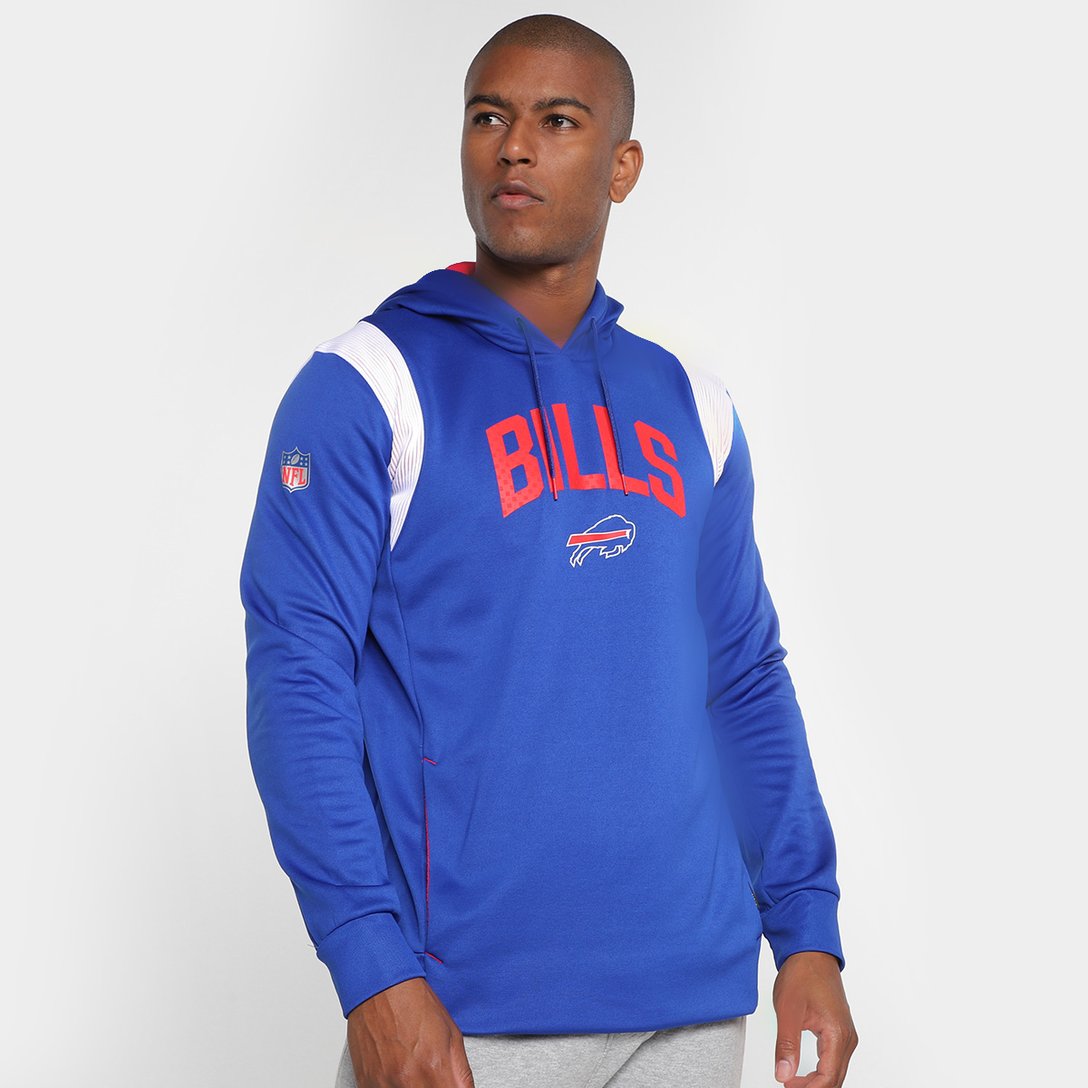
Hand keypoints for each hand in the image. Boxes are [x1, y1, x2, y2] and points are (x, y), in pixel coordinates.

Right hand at [344, 977, 474, 1086]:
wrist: (379, 987)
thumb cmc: (414, 1004)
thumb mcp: (452, 1034)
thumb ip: (462, 1074)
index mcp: (435, 1068)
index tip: (448, 1085)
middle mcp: (408, 1080)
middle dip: (434, 1087)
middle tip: (432, 1076)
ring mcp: (384, 1084)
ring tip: (413, 1071)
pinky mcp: (365, 1084)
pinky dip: (392, 1087)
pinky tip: (396, 1075)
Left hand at [772, 951, 857, 1086]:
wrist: (811, 952)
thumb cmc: (802, 974)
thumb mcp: (788, 1010)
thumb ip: (786, 1045)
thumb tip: (783, 1074)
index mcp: (838, 1034)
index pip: (828, 1078)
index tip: (787, 1087)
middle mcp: (847, 1037)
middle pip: (835, 1079)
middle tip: (788, 1085)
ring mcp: (846, 1034)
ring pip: (836, 1072)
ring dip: (817, 1082)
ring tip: (793, 1082)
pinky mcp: (840, 1030)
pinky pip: (834, 1061)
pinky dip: (821, 1072)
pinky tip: (805, 1074)